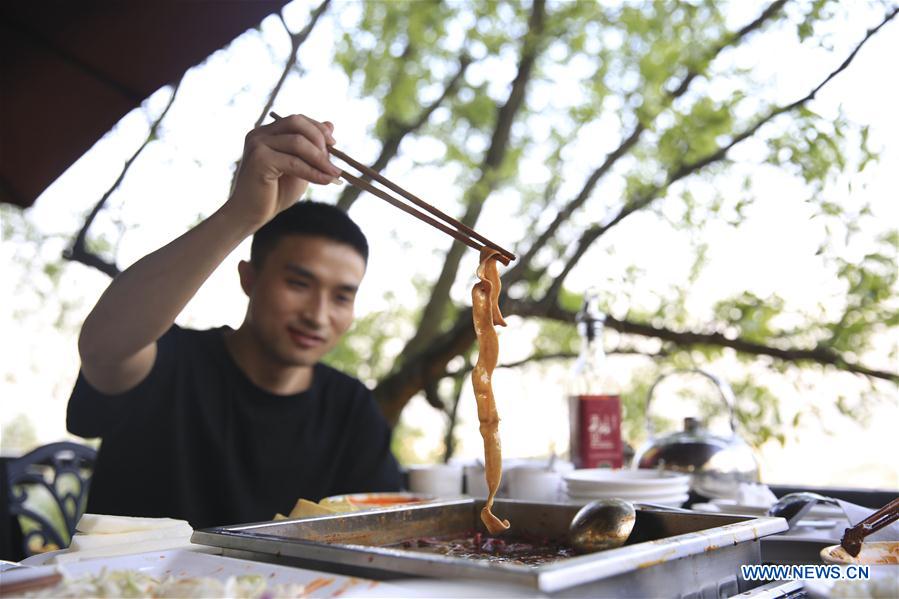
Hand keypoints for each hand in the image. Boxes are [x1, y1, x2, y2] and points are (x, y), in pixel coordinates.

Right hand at [226, 114, 342, 229]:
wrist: (251, 215)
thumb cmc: (275, 192)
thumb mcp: (300, 167)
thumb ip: (312, 148)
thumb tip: (331, 125)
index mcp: (267, 133)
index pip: (296, 120)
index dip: (318, 128)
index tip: (333, 143)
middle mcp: (260, 134)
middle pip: (296, 122)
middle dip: (319, 138)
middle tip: (332, 159)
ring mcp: (257, 144)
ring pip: (297, 142)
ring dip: (320, 158)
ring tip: (334, 173)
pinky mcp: (259, 159)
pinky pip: (294, 162)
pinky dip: (313, 171)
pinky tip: (325, 180)